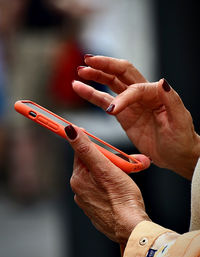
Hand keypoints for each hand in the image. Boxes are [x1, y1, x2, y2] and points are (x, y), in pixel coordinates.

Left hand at [65, 125, 149, 244]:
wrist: (131, 228)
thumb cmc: (122, 198)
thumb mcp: (104, 168)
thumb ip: (87, 149)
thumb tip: (70, 131)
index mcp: (78, 178)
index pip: (80, 152)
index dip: (88, 142)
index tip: (90, 133)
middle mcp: (79, 189)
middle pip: (90, 164)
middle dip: (104, 159)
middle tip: (119, 162)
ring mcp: (87, 200)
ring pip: (97, 176)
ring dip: (108, 171)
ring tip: (122, 177)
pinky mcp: (96, 207)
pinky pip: (101, 188)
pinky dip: (109, 184)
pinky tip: (119, 189)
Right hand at [73, 55, 199, 178]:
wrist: (175, 155)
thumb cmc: (180, 139)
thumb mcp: (179, 120)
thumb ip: (171, 100)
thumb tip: (162, 82)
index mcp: (156, 93)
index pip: (135, 88)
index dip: (122, 98)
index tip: (112, 111)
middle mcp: (142, 94)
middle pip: (121, 73)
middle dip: (104, 66)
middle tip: (87, 61)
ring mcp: (131, 104)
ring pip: (110, 84)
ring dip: (96, 76)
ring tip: (80, 72)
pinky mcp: (123, 115)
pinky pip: (105, 101)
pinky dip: (92, 95)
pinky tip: (81, 88)